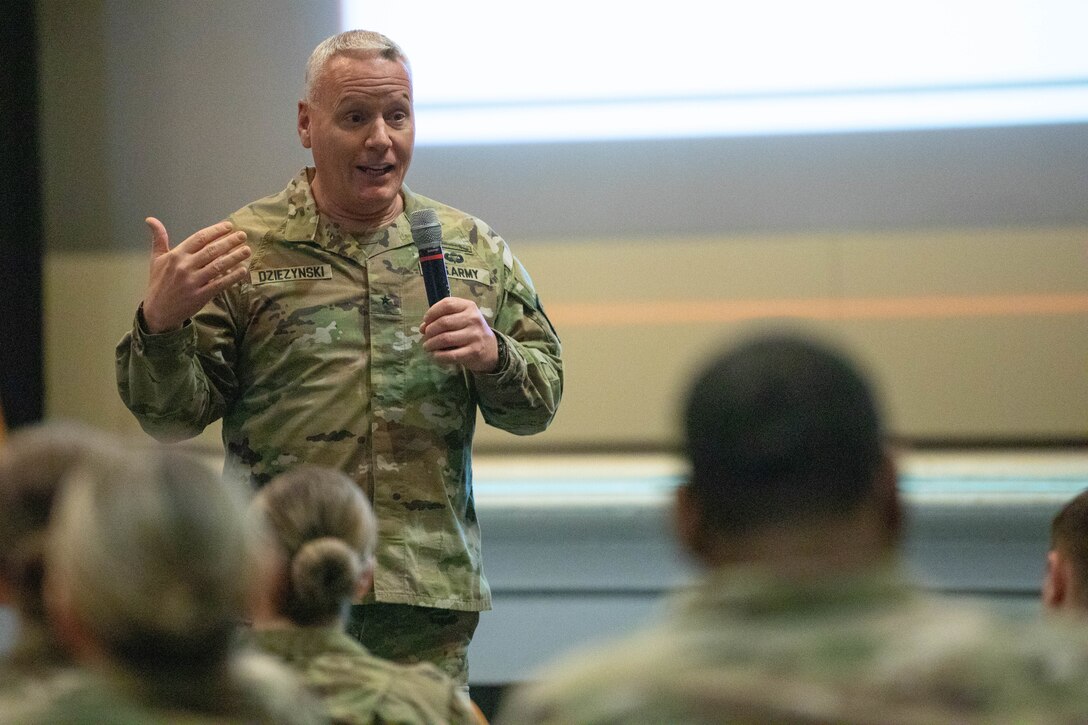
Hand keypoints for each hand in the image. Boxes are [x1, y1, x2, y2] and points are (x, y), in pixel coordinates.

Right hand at [140, 217, 250, 332]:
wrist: (158, 311)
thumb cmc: (159, 282)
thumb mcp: (156, 259)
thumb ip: (159, 239)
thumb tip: (151, 219)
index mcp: (176, 255)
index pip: (199, 238)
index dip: (215, 231)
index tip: (229, 226)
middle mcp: (185, 266)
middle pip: (211, 250)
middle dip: (229, 241)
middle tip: (243, 235)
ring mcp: (193, 281)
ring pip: (218, 266)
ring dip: (234, 257)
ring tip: (247, 250)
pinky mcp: (201, 296)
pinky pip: (220, 284)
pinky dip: (232, 277)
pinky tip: (243, 270)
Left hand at [420, 297, 498, 371]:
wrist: (490, 348)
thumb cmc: (470, 330)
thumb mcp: (461, 318)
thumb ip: (442, 318)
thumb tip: (422, 327)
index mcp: (469, 306)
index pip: (447, 304)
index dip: (432, 312)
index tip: (425, 321)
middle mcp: (473, 319)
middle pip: (443, 322)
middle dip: (429, 331)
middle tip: (425, 336)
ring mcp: (474, 335)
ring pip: (445, 338)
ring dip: (431, 344)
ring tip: (427, 346)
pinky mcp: (474, 351)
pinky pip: (450, 354)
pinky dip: (438, 356)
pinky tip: (434, 355)